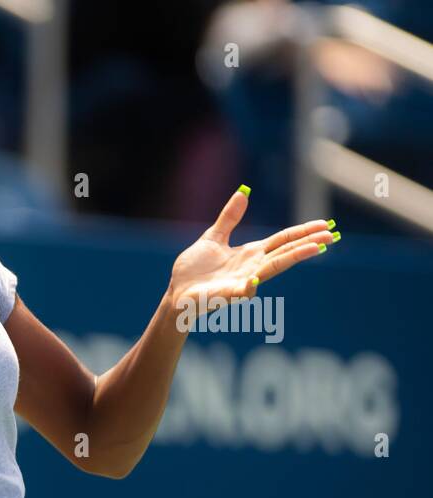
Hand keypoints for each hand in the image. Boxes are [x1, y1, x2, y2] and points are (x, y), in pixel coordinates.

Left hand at [169, 188, 335, 308]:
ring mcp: (242, 282)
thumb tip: (243, 192)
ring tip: (313, 249)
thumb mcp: (213, 237)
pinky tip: (254, 280)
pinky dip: (248, 287)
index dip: (302, 232)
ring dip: (292, 258)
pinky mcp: (226, 295)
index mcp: (250, 253)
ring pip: (271, 269)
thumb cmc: (194, 269)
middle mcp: (252, 267)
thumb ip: (229, 218)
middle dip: (307, 244)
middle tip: (331, 237)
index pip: (282, 240)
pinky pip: (241, 292)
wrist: (177, 292)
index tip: (324, 225)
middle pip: (285, 253)